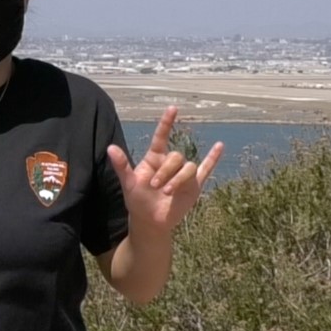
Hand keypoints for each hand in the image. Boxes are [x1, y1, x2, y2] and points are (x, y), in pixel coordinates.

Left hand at [107, 106, 222, 236]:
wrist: (150, 221)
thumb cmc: (137, 200)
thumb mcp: (128, 183)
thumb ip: (121, 165)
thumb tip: (110, 148)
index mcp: (154, 159)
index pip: (161, 137)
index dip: (166, 123)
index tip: (173, 108)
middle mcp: (170, 163)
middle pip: (176, 157)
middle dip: (166, 171)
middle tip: (155, 186)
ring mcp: (183, 174)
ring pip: (189, 167)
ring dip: (179, 179)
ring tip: (168, 192)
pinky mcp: (194, 185)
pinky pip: (206, 169)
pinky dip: (213, 159)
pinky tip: (220, 146)